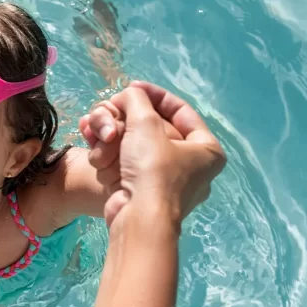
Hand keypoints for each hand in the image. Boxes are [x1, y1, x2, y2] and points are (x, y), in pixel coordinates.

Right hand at [84, 81, 226, 227]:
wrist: (138, 220)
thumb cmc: (152, 170)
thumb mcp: (144, 124)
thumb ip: (137, 101)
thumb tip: (131, 93)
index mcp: (207, 150)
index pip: (180, 110)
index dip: (154, 95)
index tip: (132, 87)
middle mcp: (192, 168)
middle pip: (153, 130)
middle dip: (126, 119)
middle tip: (111, 110)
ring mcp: (168, 185)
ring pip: (136, 148)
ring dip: (114, 139)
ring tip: (100, 136)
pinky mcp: (145, 197)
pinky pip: (128, 168)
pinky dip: (112, 159)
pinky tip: (99, 154)